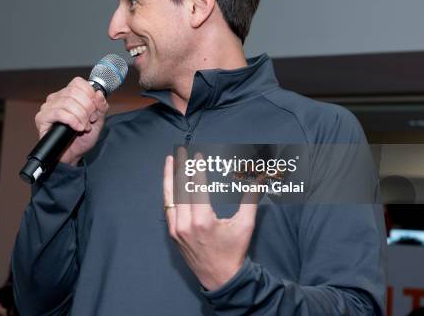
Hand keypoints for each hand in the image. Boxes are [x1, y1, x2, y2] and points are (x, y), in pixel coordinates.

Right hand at [35, 77, 108, 165]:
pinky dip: (72, 120)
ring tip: (84, 127)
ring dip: (81, 116)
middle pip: (74, 92)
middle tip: (90, 120)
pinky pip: (59, 113)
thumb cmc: (82, 138)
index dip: (89, 94)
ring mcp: (48, 107)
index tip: (95, 108)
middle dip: (87, 108)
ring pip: (67, 102)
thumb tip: (99, 94)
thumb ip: (101, 107)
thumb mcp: (98, 121)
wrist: (73, 155)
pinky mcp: (42, 118)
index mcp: (69, 94)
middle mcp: (57, 98)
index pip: (78, 83)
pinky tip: (77, 128)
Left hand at [163, 150, 258, 290]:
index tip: (197, 155)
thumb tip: (261, 178)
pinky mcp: (173, 234)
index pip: (196, 187)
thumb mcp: (245, 225)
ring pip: (170, 198)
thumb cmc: (234, 251)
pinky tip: (170, 182)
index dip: (196, 169)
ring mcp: (176, 230)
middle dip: (180, 168)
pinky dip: (169, 194)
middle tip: (181, 151)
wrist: (221, 279)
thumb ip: (251, 199)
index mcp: (202, 220)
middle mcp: (185, 224)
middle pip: (180, 189)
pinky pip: (168, 209)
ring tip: (170, 161)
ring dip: (170, 178)